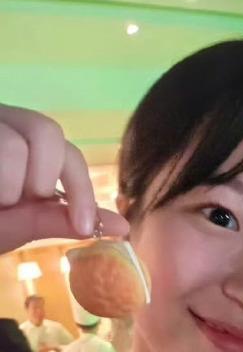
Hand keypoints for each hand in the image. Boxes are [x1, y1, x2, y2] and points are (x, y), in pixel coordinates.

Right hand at [0, 104, 128, 255]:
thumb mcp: (18, 223)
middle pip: (47, 132)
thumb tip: (122, 227)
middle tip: (13, 202)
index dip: (82, 190)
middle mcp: (3, 122)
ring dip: (6, 186)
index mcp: (24, 143)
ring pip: (12, 144)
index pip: (67, 152)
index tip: (84, 229)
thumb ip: (62, 219)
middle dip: (39, 181)